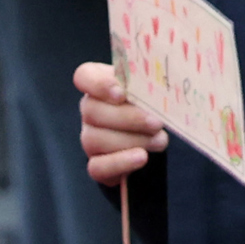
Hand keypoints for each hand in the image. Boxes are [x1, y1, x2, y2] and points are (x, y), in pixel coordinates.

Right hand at [75, 59, 162, 185]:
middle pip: (92, 111)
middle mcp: (89, 110)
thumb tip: (159, 85)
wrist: (159, 139)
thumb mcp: (154, 90)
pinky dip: (120, 163)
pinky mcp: (97, 165)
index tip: (121, 93)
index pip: (84, 76)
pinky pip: (97, 167)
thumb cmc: (155, 107)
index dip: (99, 84)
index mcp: (100, 84)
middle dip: (128, 118)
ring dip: (131, 140)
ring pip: (95, 139)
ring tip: (159, 141)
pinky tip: (142, 158)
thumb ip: (149, 84)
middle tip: (156, 123)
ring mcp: (90, 138)